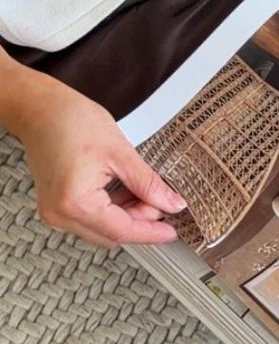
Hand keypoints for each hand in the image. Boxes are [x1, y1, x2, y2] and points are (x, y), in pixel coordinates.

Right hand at [9, 72, 185, 249]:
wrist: (40, 108)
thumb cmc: (72, 121)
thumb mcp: (121, 153)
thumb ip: (148, 184)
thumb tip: (172, 204)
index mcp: (75, 203)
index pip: (121, 231)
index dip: (151, 233)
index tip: (172, 232)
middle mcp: (60, 215)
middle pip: (111, 235)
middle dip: (140, 222)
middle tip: (163, 201)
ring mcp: (54, 212)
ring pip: (101, 229)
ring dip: (126, 216)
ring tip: (145, 191)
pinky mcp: (55, 205)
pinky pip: (89, 218)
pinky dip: (111, 210)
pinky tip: (126, 191)